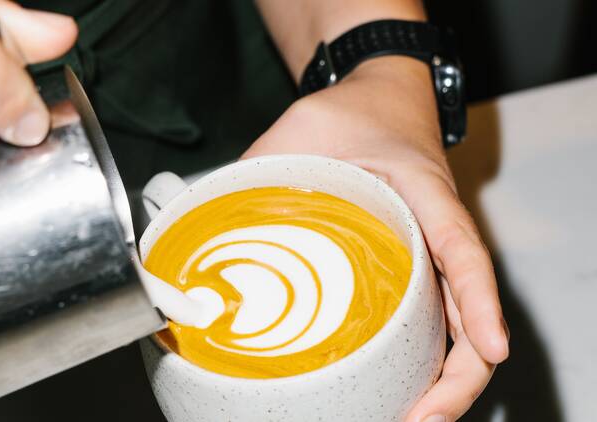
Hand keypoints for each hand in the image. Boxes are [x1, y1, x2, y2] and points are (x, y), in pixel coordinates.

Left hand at [243, 56, 509, 421]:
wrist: (378, 96)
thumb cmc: (351, 113)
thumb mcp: (302, 130)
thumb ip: (257, 171)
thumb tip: (203, 224)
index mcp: (423, 192)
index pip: (460, 249)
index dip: (477, 302)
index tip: (489, 347)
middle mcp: (436, 230)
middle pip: (469, 311)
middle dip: (456, 375)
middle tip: (420, 419)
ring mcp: (428, 253)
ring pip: (452, 325)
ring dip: (440, 379)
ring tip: (408, 419)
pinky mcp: (412, 263)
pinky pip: (427, 315)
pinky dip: (422, 358)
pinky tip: (397, 390)